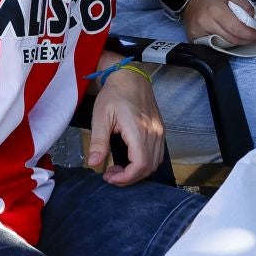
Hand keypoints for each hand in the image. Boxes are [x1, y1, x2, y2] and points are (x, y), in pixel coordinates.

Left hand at [87, 62, 165, 184]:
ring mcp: (160, 131)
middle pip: (149, 167)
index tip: (109, 177)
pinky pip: (158, 154)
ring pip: (155, 162)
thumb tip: (94, 163)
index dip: (126, 178)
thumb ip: (98, 142)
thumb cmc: (113, 95)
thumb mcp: (100, 117)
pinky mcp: (160, 130)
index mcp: (139, 130)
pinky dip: (145, 163)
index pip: (140, 165)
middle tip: (110, 174)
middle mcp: (154, 132)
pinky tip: (130, 159)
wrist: (129, 77)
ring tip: (119, 168)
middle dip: (129, 178)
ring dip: (138, 172)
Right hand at [180, 0, 255, 45]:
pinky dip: (223, 43)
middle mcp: (206, 22)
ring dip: (236, 42)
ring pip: (223, 44)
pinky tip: (228, 38)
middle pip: (231, 39)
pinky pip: (212, 44)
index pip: (236, 28)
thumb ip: (243, 3)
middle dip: (246, 40)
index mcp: (215, 10)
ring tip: (243, 37)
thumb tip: (254, 16)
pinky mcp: (194, 37)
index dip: (249, 34)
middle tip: (254, 37)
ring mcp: (198, 32)